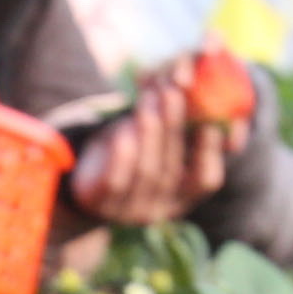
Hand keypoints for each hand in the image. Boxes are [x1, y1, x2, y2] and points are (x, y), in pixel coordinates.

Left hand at [69, 65, 227, 226]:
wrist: (83, 174)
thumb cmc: (132, 148)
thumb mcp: (156, 135)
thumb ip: (180, 119)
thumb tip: (196, 81)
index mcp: (182, 196)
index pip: (206, 180)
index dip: (209, 153)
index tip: (209, 122)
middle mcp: (159, 209)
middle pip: (172, 169)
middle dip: (173, 127)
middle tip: (172, 93)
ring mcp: (128, 211)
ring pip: (146, 171)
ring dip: (148, 131)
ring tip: (147, 99)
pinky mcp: (100, 204)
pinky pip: (114, 180)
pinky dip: (122, 154)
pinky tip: (125, 128)